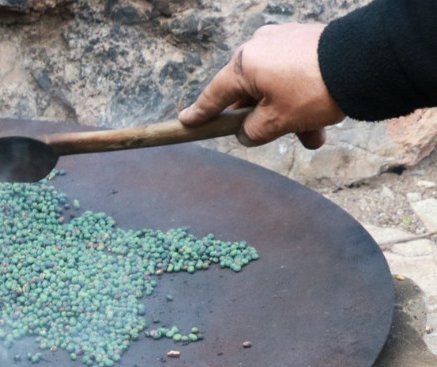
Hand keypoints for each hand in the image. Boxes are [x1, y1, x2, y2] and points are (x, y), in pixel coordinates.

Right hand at [179, 23, 345, 149]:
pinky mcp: (306, 42)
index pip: (215, 95)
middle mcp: (260, 47)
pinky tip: (321, 123)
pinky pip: (294, 77)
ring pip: (276, 88)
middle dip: (263, 120)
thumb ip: (252, 132)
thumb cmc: (314, 91)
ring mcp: (284, 41)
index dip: (200, 113)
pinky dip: (302, 100)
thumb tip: (246, 134)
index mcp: (244, 64)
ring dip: (289, 116)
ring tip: (311, 138)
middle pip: (250, 93)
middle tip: (271, 139)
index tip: (186, 122)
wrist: (366, 63)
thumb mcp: (277, 121)